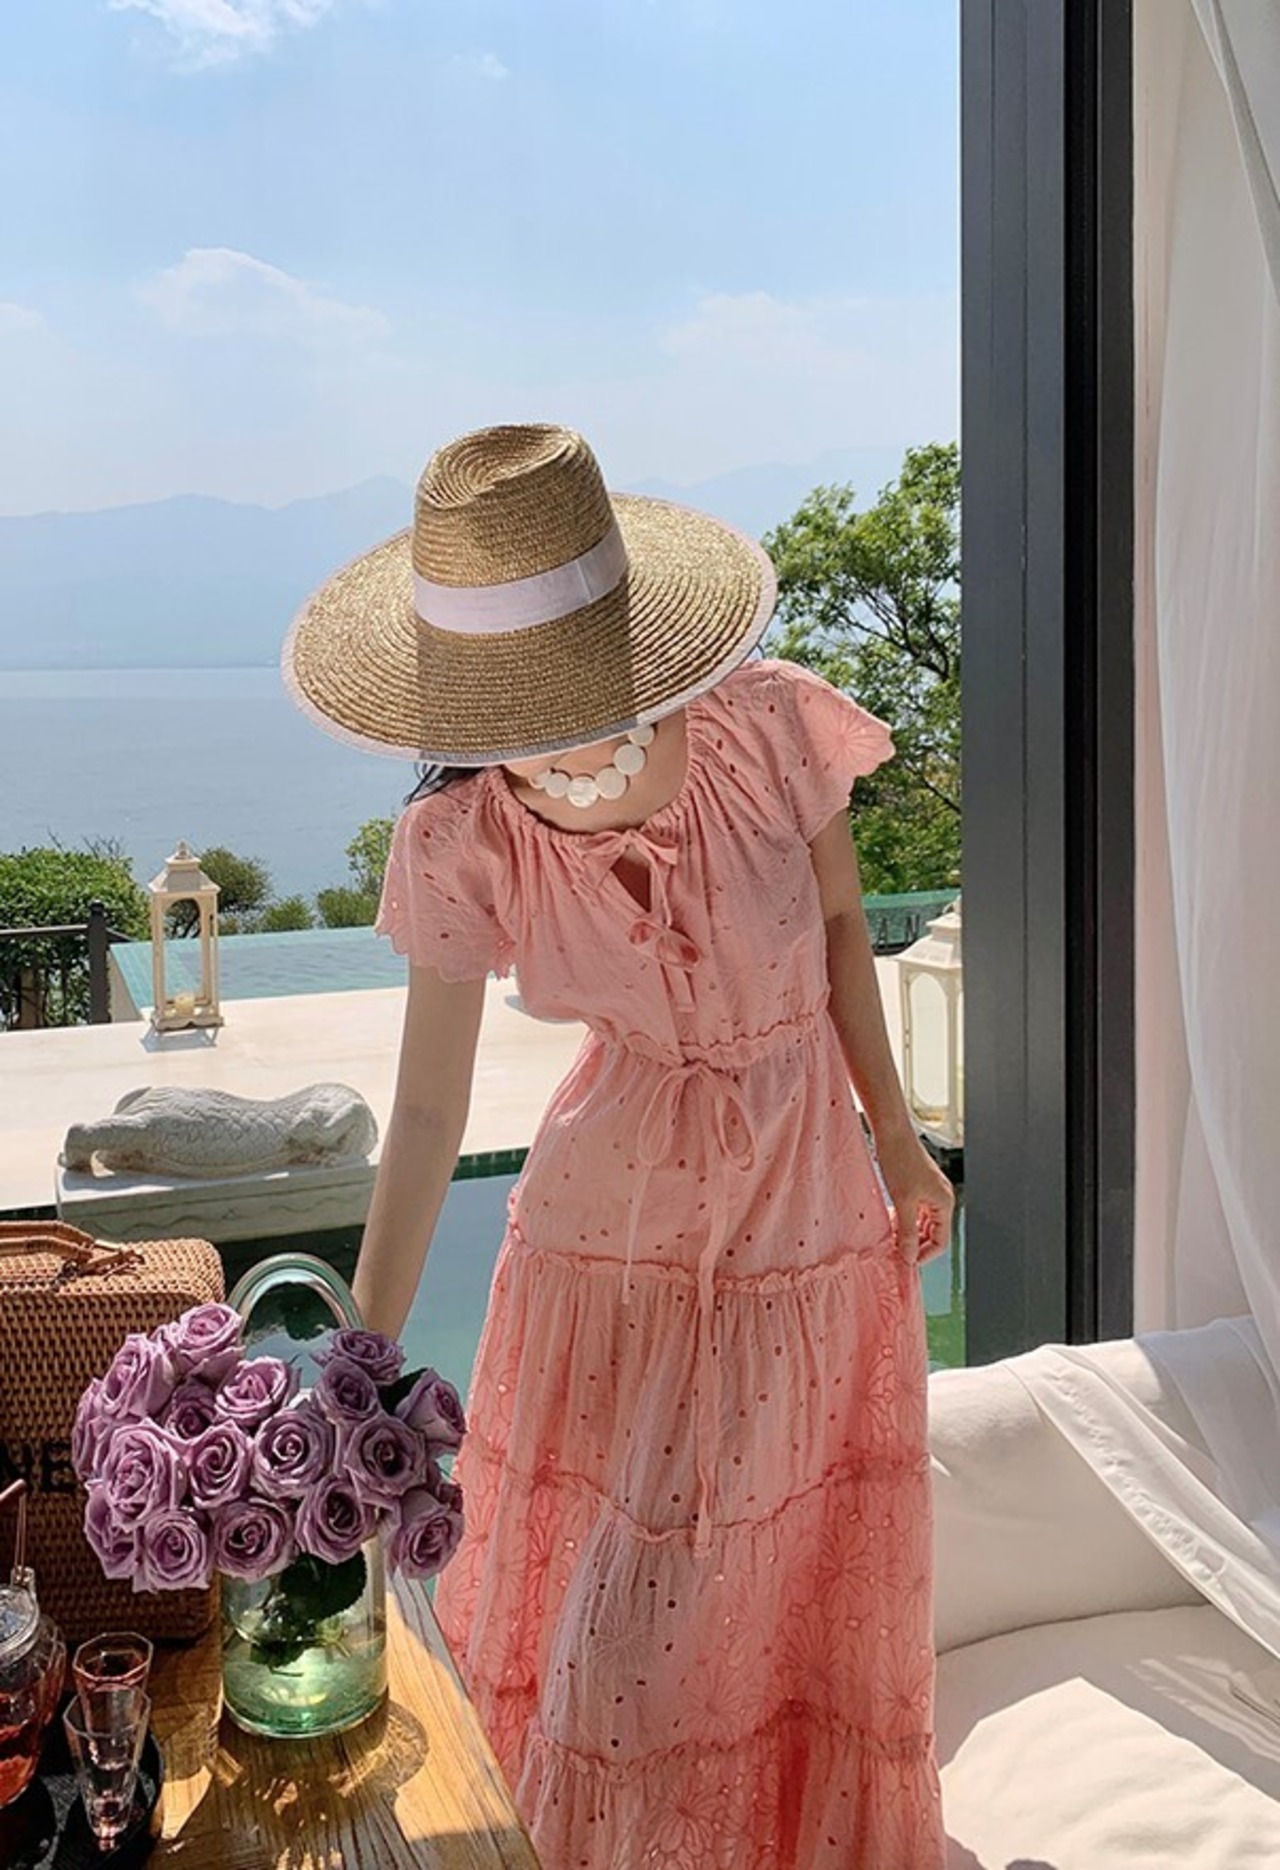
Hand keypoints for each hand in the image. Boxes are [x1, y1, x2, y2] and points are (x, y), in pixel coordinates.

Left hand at [872, 1126, 955, 1264]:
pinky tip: (890, 1221)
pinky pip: (914, 1210)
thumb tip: (909, 1256)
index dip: (924, 1254)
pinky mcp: (918, 1185)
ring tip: (890, 1238)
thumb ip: (907, 1232)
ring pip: (922, 1222)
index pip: (941, 1241)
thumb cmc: (900, 1160)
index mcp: (944, 1202)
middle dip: (915, 1244)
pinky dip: (904, 1219)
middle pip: (932, 1233)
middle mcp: (941, 1198)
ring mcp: (930, 1191)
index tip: (906, 1262)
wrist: (891, 1132)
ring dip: (908, 1232)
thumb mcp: (903, 1202)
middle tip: (896, 1252)